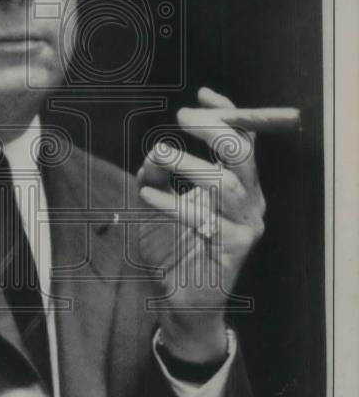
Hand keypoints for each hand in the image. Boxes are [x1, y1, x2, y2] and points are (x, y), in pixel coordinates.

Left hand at [136, 87, 265, 361]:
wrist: (179, 301)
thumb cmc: (172, 248)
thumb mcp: (157, 203)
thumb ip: (157, 176)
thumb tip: (153, 153)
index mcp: (237, 185)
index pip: (243, 140)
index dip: (228, 114)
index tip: (203, 94)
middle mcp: (248, 201)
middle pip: (242, 155)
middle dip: (215, 129)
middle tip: (182, 117)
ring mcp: (245, 226)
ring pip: (227, 184)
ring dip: (191, 165)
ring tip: (159, 153)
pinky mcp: (234, 250)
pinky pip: (206, 220)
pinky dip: (174, 203)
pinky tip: (148, 195)